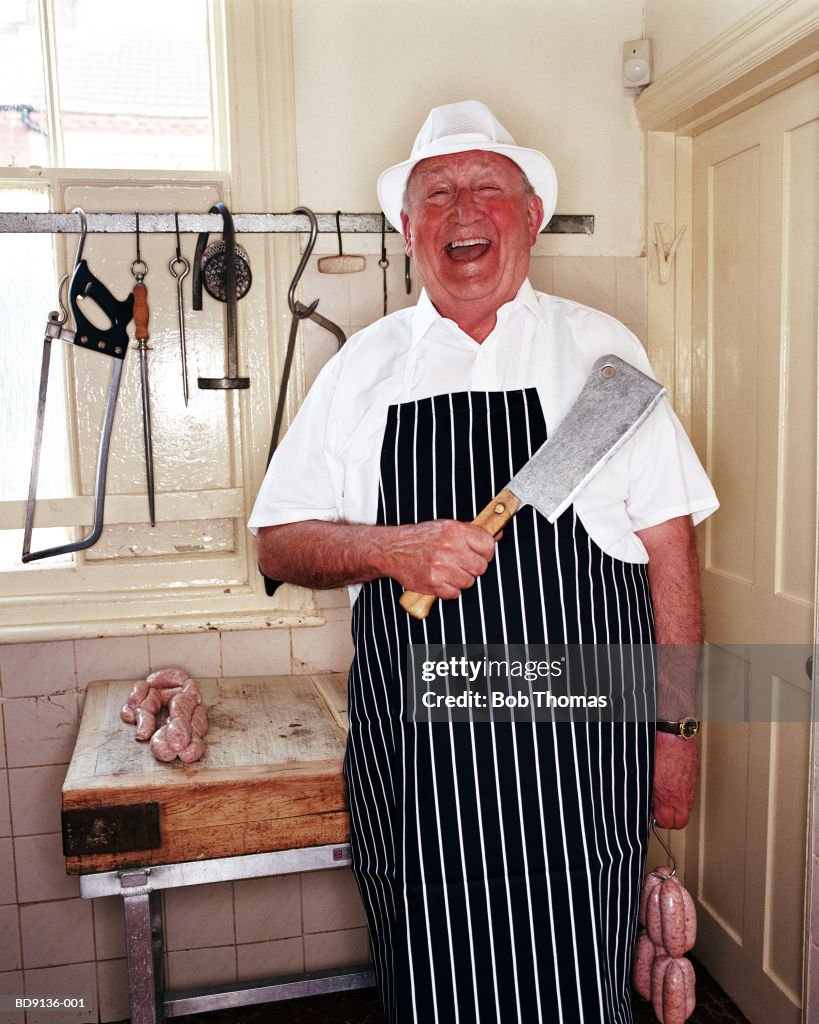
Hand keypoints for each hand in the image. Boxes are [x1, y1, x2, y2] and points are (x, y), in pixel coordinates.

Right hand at [381, 519, 498, 598]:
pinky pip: (455, 593)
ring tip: (447, 571)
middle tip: (460, 563)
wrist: (393, 549)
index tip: (480, 554)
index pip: (488, 546)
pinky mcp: (433, 583)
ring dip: (460, 580)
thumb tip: (497, 535)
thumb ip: (472, 531)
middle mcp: (449, 547)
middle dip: (473, 567)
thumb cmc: (420, 538)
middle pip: (480, 567)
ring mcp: (441, 566)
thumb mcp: (447, 527)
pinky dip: (449, 590)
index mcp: (455, 531)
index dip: (486, 553)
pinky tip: (440, 579)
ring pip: (469, 582)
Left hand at [653, 730, 697, 828]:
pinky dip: (683, 796)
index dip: (659, 823)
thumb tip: (648, 802)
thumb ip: (650, 792)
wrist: (675, 736)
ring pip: (687, 810)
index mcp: (666, 795)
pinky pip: (689, 795)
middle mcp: (680, 795)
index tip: (654, 817)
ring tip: (668, 802)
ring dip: (678, 809)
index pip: (666, 822)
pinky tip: (675, 788)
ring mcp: (689, 788)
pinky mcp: (693, 780)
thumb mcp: (648, 774)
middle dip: (671, 822)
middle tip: (662, 815)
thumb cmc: (660, 750)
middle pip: (680, 822)